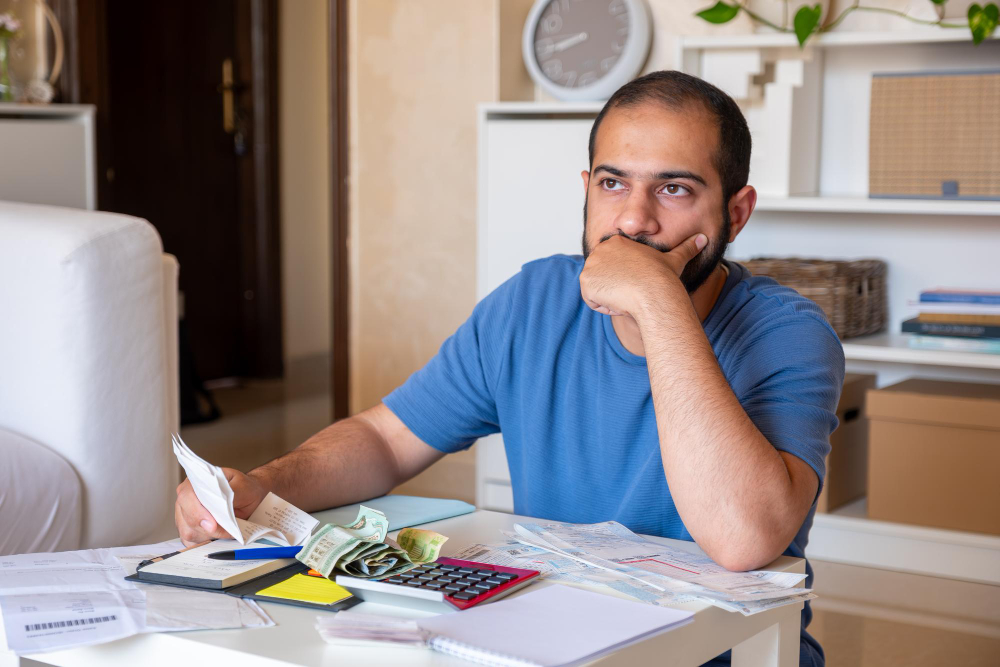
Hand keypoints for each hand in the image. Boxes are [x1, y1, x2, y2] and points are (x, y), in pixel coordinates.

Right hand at [174, 468, 268, 545]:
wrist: (248, 494)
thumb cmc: (243, 487)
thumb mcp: (243, 487)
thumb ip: (232, 494)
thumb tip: (222, 506)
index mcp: (196, 482)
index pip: (187, 497)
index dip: (197, 512)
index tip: (213, 525)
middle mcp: (186, 498)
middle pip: (186, 519)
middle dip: (207, 529)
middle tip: (227, 532)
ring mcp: (184, 514)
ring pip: (188, 532)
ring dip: (208, 536)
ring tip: (226, 533)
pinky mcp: (189, 528)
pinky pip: (190, 541)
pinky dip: (204, 543)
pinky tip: (218, 538)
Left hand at [579, 232, 706, 317]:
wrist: (653, 292)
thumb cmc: (664, 278)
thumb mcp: (675, 260)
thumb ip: (687, 248)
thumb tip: (704, 239)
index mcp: (615, 242)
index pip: (612, 268)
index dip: (625, 280)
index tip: (637, 284)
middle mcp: (599, 250)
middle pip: (603, 278)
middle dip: (617, 289)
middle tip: (633, 292)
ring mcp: (590, 264)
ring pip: (597, 290)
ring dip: (611, 298)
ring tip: (627, 296)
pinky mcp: (585, 281)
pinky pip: (592, 300)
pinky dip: (604, 306)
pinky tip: (619, 302)